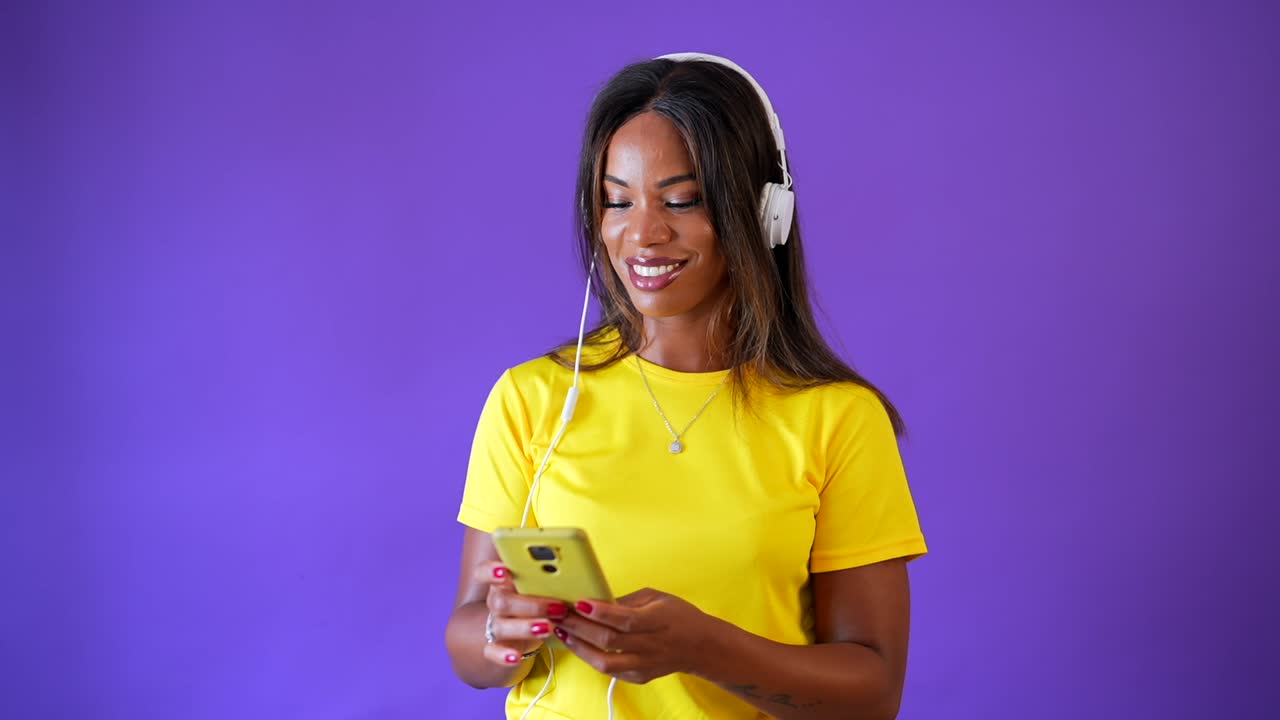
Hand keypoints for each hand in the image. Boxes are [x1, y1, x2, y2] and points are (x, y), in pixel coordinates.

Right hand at [473, 561, 568, 666]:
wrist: (517, 632)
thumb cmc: (537, 601)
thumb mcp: (541, 587)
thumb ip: (550, 578)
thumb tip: (578, 569)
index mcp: (504, 582)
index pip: (485, 571)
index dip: (490, 571)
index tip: (505, 571)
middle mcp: (497, 602)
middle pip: (501, 600)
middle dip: (531, 604)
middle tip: (558, 607)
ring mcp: (495, 625)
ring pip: (500, 626)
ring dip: (525, 627)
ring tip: (549, 628)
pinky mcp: (495, 648)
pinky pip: (492, 652)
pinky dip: (503, 655)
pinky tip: (516, 657)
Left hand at [555, 588, 715, 684]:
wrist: (702, 647)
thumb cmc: (679, 616)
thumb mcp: (657, 597)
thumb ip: (627, 601)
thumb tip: (597, 601)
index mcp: (658, 620)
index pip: (625, 620)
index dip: (600, 613)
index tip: (579, 603)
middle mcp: (650, 645)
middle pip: (609, 640)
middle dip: (579, 626)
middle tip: (558, 614)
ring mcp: (644, 664)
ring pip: (605, 662)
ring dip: (579, 647)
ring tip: (562, 632)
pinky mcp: (639, 677)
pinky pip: (610, 671)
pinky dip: (590, 658)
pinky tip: (577, 645)